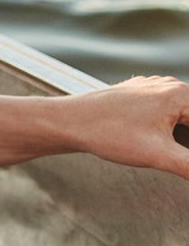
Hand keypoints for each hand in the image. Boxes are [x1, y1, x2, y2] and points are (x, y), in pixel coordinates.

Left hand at [68, 75, 188, 177]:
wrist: (68, 121)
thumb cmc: (108, 134)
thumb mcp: (160, 156)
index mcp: (179, 94)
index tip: (185, 158)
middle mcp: (168, 86)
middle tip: (179, 160)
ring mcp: (151, 90)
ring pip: (185, 117)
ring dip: (185, 140)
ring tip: (177, 157)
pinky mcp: (139, 99)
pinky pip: (170, 114)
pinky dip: (178, 131)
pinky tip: (173, 149)